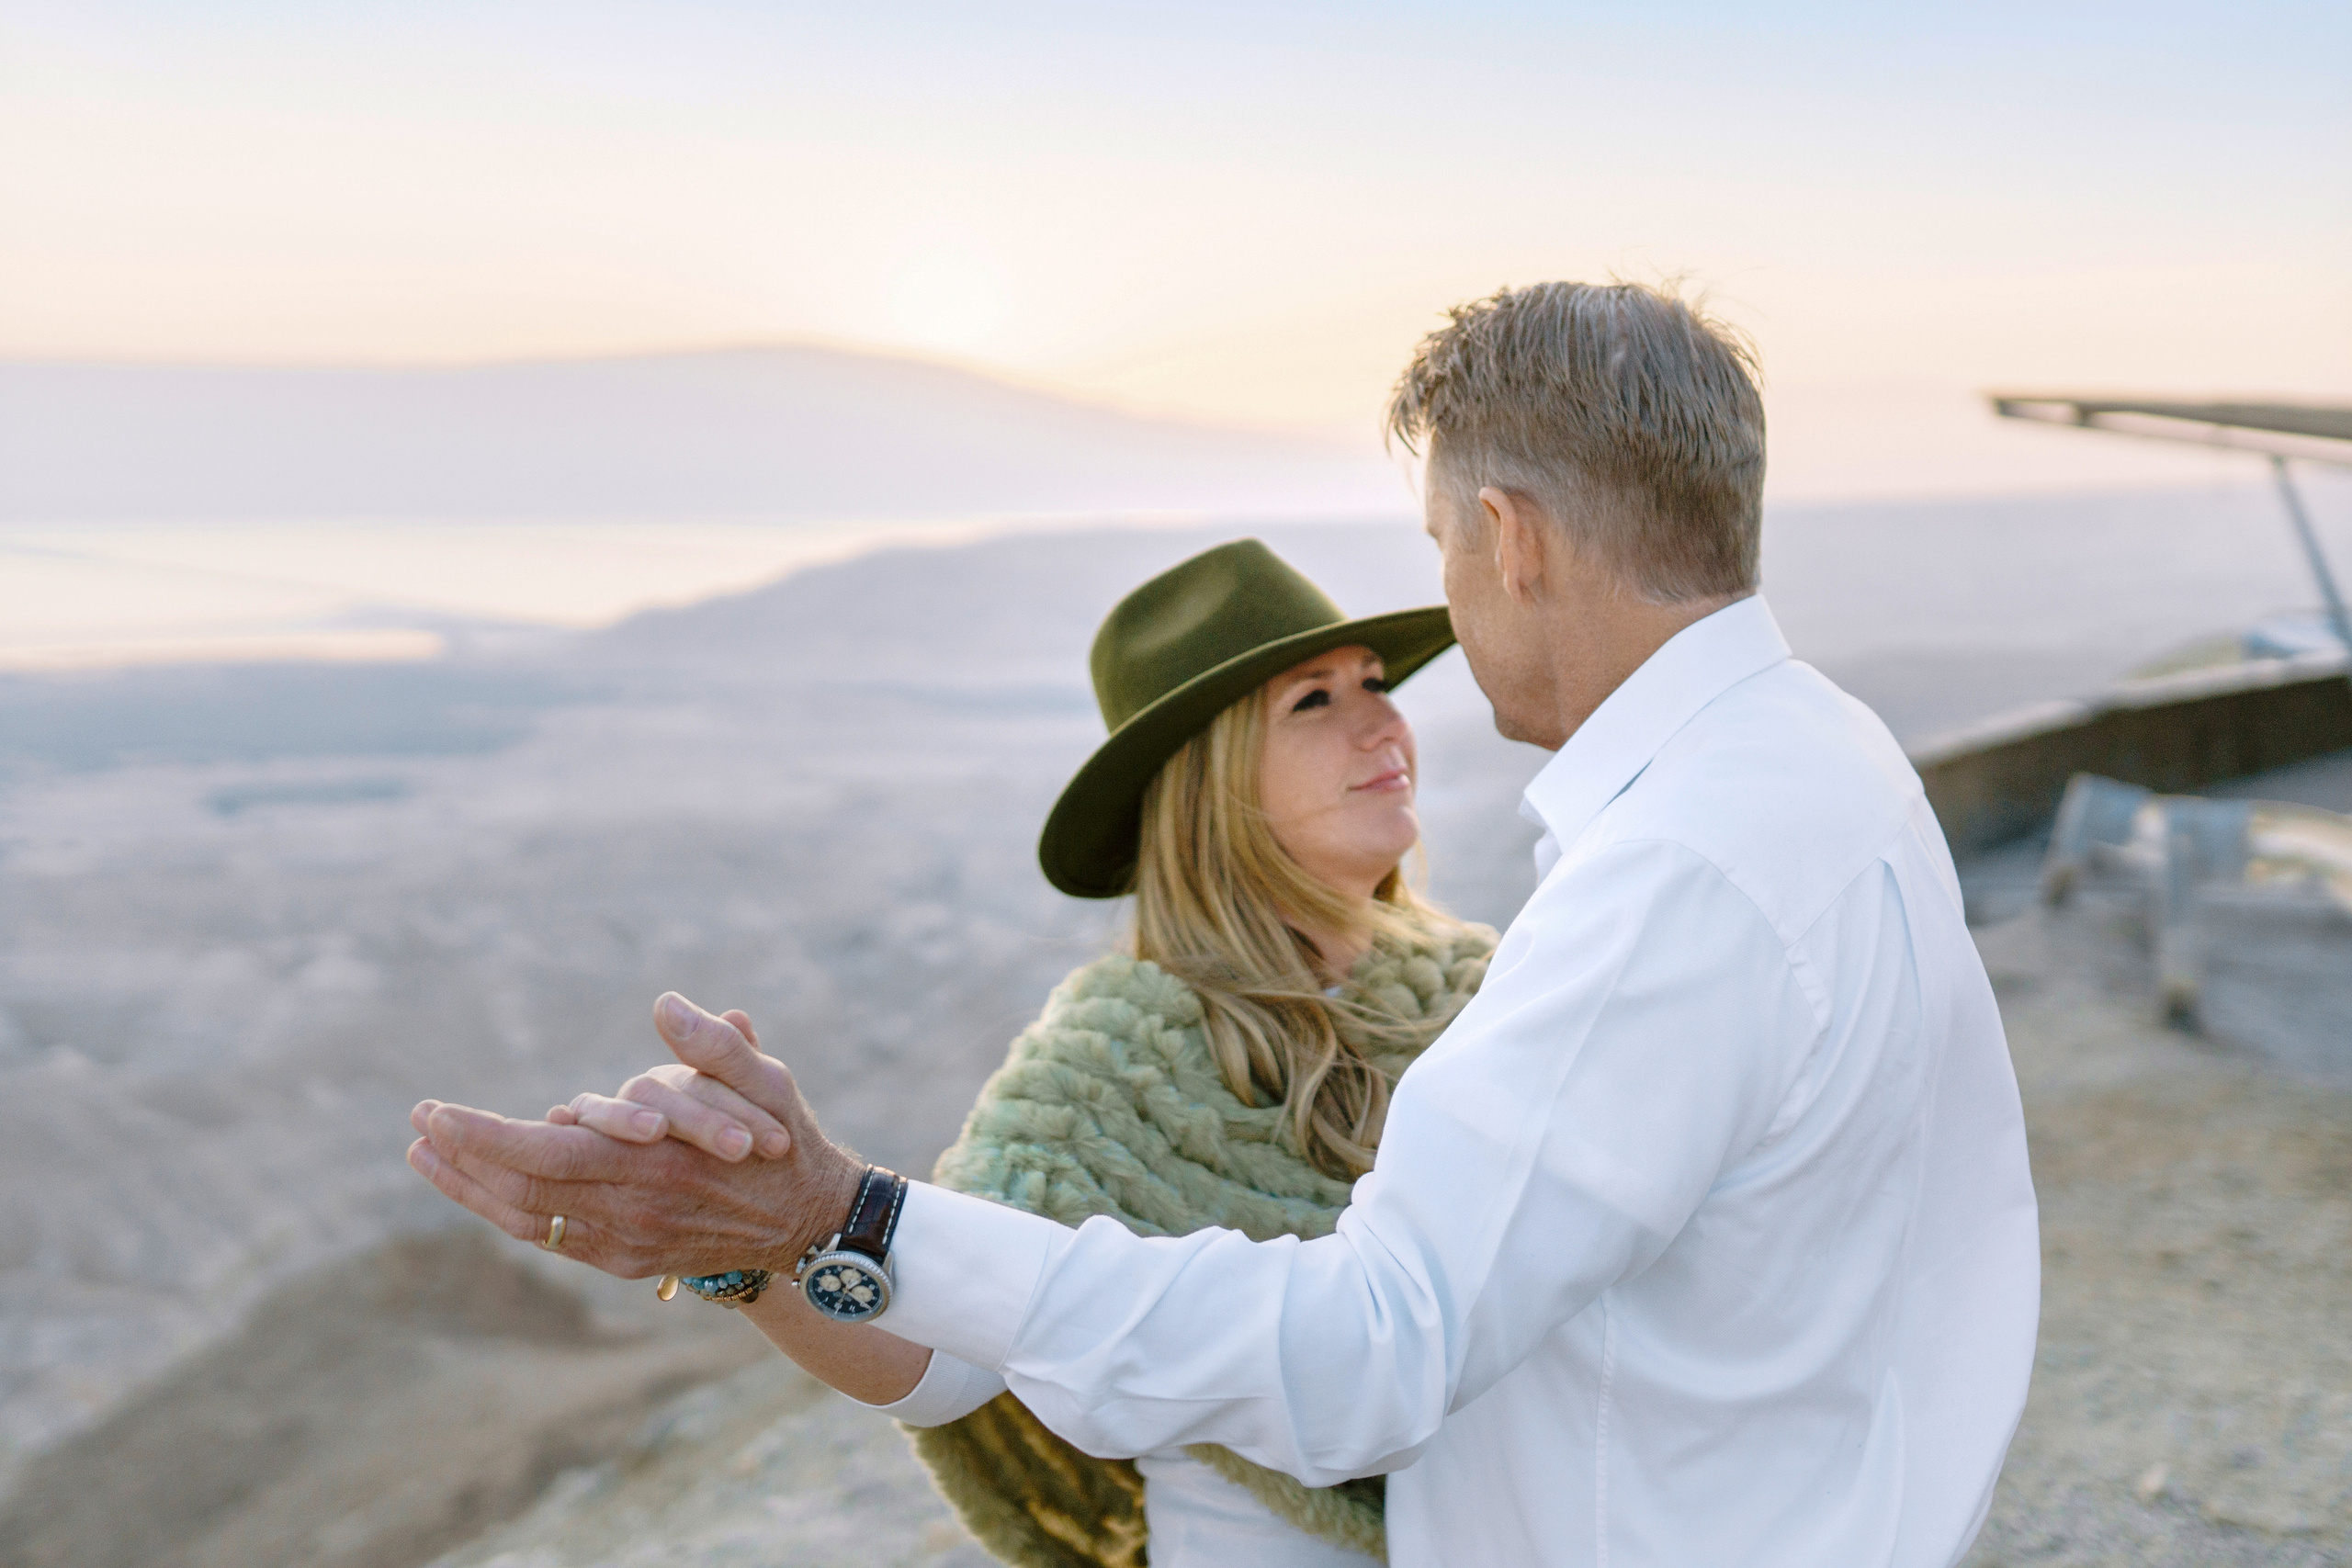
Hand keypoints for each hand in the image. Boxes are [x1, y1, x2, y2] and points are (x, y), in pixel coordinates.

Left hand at [406, 993, 863, 1279]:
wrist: (811, 1226)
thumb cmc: (787, 1142)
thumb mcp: (767, 1084)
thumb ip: (714, 1047)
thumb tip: (666, 1004)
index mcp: (657, 1167)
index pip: (543, 1155)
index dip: (482, 1137)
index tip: (436, 1112)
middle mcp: (631, 1215)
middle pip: (520, 1194)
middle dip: (459, 1161)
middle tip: (416, 1127)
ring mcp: (625, 1246)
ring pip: (527, 1222)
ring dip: (469, 1191)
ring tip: (425, 1156)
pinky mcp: (626, 1263)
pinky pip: (552, 1239)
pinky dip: (507, 1213)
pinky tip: (481, 1188)